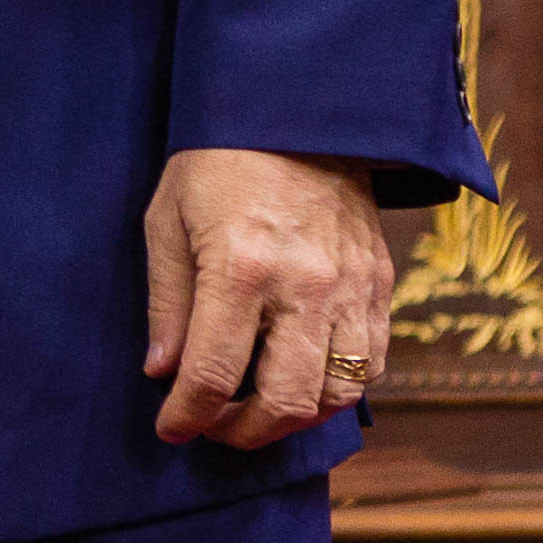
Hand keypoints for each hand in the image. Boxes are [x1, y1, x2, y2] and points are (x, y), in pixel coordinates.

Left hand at [141, 148, 399, 450]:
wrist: (298, 109)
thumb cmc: (218, 161)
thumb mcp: (168, 218)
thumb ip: (167, 301)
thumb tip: (164, 372)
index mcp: (240, 267)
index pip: (214, 375)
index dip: (188, 416)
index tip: (172, 429)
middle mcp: (303, 286)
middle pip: (284, 402)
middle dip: (243, 433)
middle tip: (216, 427)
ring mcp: (350, 287)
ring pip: (337, 394)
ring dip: (295, 419)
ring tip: (260, 410)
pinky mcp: (379, 281)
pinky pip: (371, 363)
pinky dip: (338, 387)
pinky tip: (305, 378)